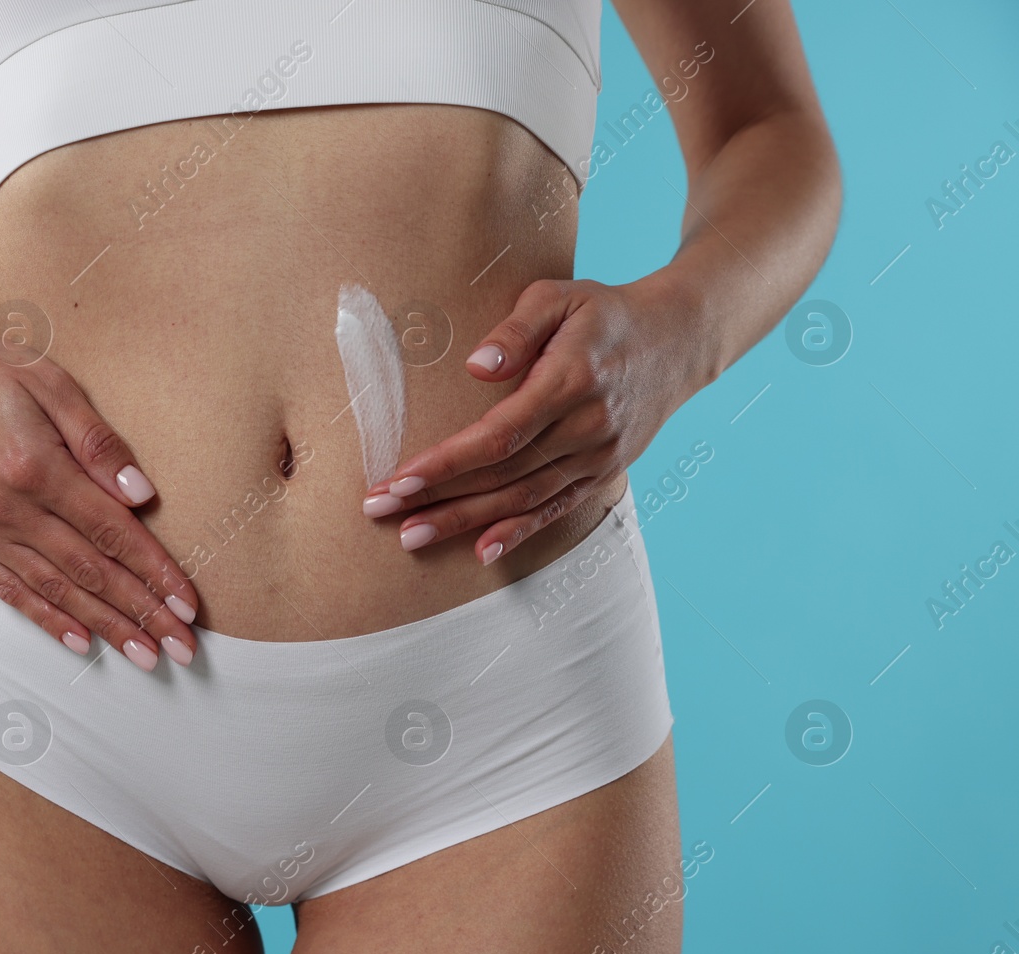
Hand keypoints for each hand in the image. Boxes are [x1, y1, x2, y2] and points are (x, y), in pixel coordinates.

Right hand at [0, 320, 199, 670]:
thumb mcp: (47, 381)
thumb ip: (96, 440)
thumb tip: (141, 494)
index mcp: (33, 465)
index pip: (110, 530)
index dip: (154, 571)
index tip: (188, 604)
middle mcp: (5, 508)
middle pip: (89, 571)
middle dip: (142, 613)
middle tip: (182, 647)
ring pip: (55, 590)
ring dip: (105, 628)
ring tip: (145, 655)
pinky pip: (10, 592)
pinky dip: (48, 620)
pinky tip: (82, 643)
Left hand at [362, 275, 700, 562]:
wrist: (679, 340)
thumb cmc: (604, 312)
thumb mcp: (559, 296)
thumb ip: (516, 330)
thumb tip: (477, 368)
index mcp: (570, 381)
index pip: (498, 435)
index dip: (446, 462)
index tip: (398, 478)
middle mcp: (588, 427)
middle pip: (502, 474)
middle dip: (437, 497)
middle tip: (380, 511)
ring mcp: (599, 456)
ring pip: (524, 499)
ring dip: (465, 522)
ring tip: (411, 535)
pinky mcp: (604, 471)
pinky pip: (557, 509)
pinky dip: (519, 533)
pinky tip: (480, 551)